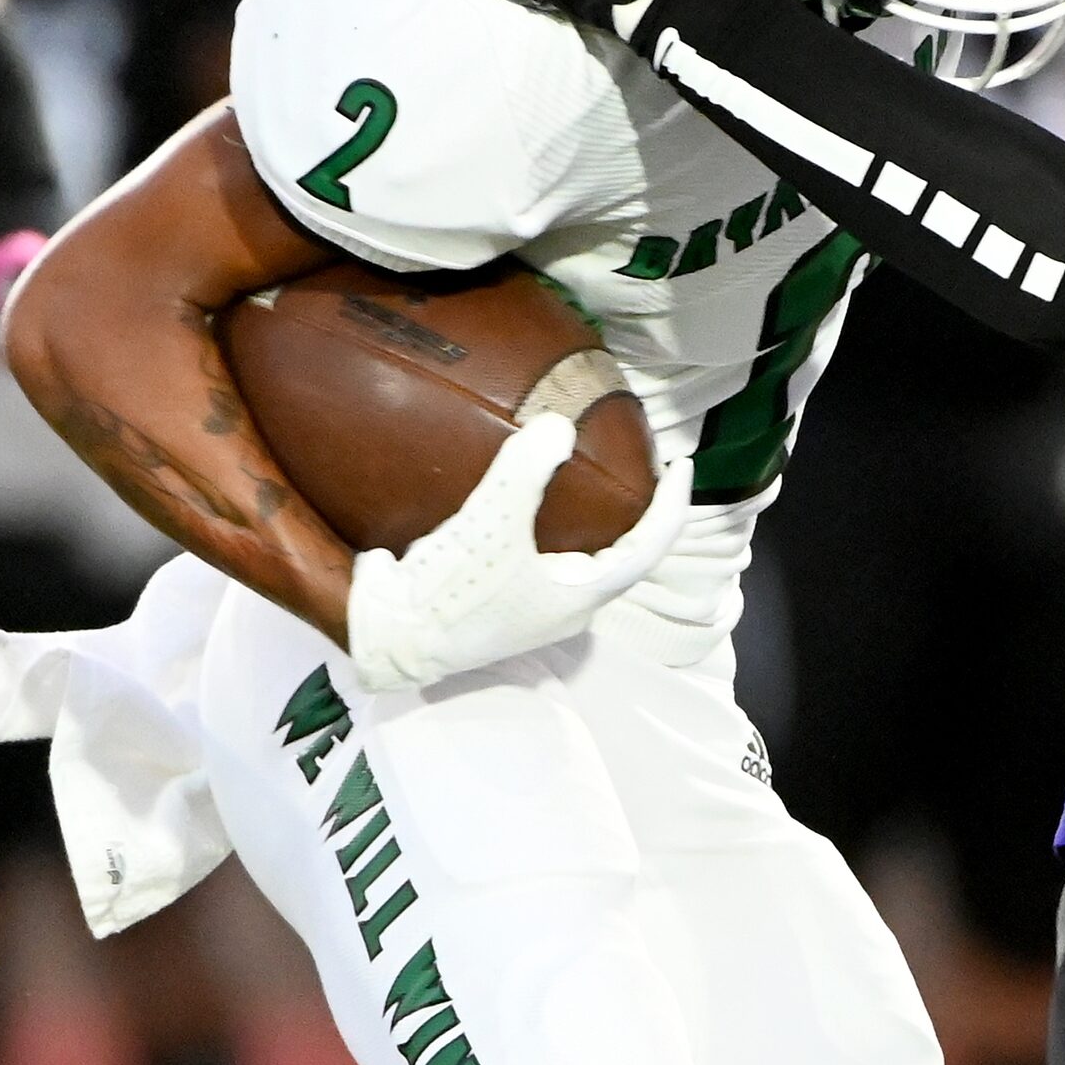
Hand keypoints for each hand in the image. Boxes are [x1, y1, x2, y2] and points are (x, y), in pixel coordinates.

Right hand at [345, 412, 693, 690]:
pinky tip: (530, 502)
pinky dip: (552, 527)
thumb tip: (560, 427)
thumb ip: (527, 472)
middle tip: (640, 468)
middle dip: (638, 513)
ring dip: (594, 522)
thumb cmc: (448, 592)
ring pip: (581, 559)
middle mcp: (565, 609)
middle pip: (621, 555)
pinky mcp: (500, 603)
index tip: (681, 465)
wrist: (382, 637)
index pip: (649, 547)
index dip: (671, 504)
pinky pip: (544, 559)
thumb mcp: (491, 524)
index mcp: (581, 597)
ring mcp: (532, 610)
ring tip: (590, 479)